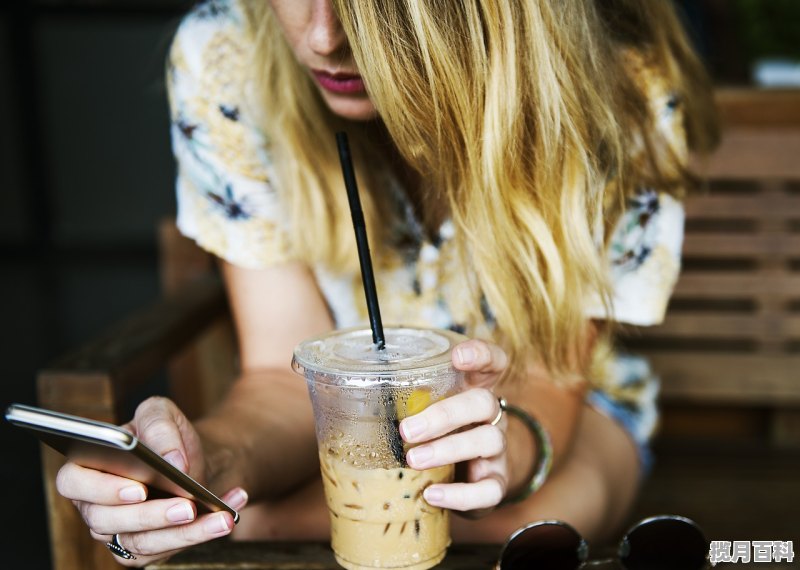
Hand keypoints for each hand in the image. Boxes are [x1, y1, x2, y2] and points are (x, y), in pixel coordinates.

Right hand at [55, 397, 248, 565]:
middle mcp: (95, 506)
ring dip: (186, 532)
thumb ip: (160, 426)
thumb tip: (172, 460)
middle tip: (187, 506)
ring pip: (142, 543)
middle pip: (110, 521)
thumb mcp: (162, 414)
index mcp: (86, 468)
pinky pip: (169, 550)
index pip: (74, 483)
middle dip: (152, 515)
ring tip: (221, 518)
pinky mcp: (144, 550)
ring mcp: (117, 532)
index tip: (139, 488)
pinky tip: (228, 515)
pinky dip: (202, 533)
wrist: (192, 459)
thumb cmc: (166, 437)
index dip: (102, 489)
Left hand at [399, 339, 508, 513]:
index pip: (492, 362)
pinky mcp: (496, 482)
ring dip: (447, 449)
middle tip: (407, 429)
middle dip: (445, 414)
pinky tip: (432, 494)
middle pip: (483, 402)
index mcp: (473, 390)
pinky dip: (460, 494)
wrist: (467, 478)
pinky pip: (489, 489)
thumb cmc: (436, 435)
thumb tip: (330, 392)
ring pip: (488, 441)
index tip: (457, 356)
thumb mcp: (423, 411)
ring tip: (413, 460)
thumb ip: (397, 400)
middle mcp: (490, 416)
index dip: (480, 355)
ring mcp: (497, 450)